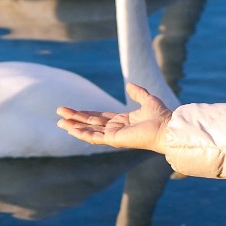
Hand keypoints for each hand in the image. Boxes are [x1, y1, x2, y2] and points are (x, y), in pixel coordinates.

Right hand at [56, 83, 172, 152]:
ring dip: (74, 127)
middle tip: (59, 115)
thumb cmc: (161, 116)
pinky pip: (94, 137)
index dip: (84, 114)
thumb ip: (138, 93)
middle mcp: (116, 129)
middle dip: (75, 119)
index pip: (98, 117)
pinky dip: (82, 133)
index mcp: (122, 121)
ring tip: (60, 122)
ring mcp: (113, 135)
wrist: (167, 128)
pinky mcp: (114, 140)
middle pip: (90, 123)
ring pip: (89, 131)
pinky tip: (71, 129)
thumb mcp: (147, 99)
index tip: (71, 111)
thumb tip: (130, 85)